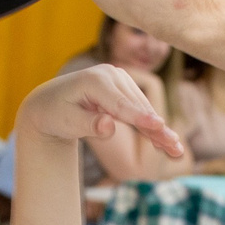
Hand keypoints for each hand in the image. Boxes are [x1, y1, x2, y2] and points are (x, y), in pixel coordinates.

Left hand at [19, 63, 185, 159]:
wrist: (49, 102)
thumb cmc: (55, 114)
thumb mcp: (66, 122)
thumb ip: (88, 125)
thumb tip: (109, 127)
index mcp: (95, 81)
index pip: (121, 104)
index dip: (140, 118)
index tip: (158, 127)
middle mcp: (111, 74)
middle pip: (137, 107)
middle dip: (156, 129)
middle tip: (175, 148)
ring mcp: (120, 79)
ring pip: (143, 108)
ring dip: (159, 130)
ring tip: (175, 150)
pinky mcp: (124, 87)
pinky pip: (140, 108)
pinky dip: (151, 125)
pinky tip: (166, 141)